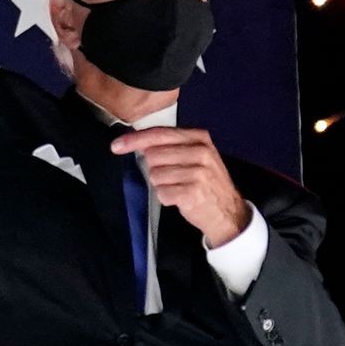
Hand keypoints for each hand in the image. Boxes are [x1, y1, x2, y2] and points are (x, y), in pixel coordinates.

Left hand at [111, 127, 250, 247]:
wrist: (228, 212)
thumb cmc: (206, 183)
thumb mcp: (195, 156)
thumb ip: (170, 146)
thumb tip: (136, 143)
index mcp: (199, 138)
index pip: (158, 134)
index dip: (134, 140)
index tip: (116, 146)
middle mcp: (200, 152)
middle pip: (153, 155)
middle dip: (155, 169)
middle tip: (174, 178)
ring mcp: (198, 172)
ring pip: (155, 175)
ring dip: (162, 185)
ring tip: (179, 188)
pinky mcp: (193, 192)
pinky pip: (162, 193)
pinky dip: (166, 198)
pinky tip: (181, 198)